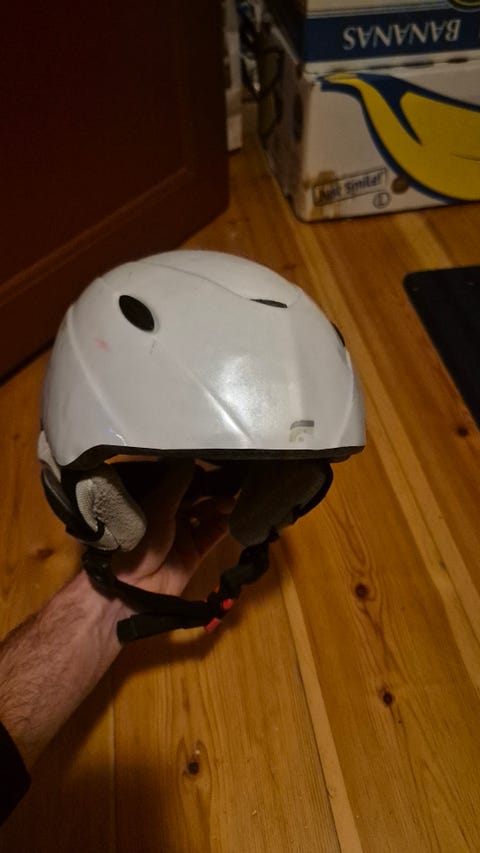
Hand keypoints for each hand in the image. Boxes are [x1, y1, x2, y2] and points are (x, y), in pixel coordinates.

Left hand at [112, 461, 234, 597]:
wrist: (135, 588)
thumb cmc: (139, 539)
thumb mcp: (157, 508)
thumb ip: (176, 485)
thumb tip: (192, 458)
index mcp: (153, 501)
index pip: (178, 481)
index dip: (195, 471)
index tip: (213, 457)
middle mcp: (168, 514)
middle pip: (195, 496)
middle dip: (212, 487)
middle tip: (232, 475)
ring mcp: (182, 533)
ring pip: (206, 513)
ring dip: (220, 504)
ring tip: (234, 496)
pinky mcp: (194, 551)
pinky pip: (212, 534)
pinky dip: (224, 524)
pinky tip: (236, 513)